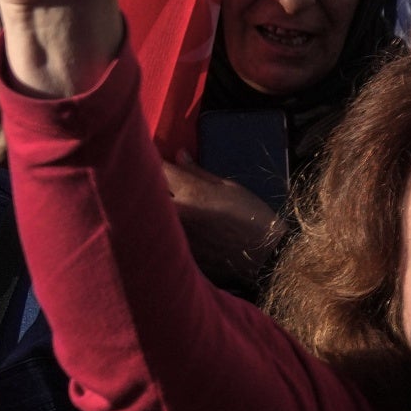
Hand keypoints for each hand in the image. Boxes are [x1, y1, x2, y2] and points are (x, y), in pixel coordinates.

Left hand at [157, 158, 280, 286]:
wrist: (263, 256)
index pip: (159, 168)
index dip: (153, 159)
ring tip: (152, 200)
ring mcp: (173, 235)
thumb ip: (198, 172)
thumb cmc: (252, 216)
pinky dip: (158, 225)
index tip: (152, 154)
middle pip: (147, 191)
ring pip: (150, 213)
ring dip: (150, 203)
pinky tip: (165, 225)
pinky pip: (158, 233)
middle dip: (147, 182)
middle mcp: (177, 213)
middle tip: (149, 177)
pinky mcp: (175, 252)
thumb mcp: (230, 187)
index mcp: (191, 193)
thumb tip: (179, 154)